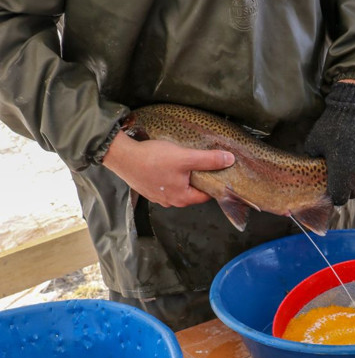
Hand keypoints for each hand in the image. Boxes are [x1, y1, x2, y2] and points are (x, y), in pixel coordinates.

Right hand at [102, 131, 234, 206]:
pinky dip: (168, 174)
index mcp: (182, 198)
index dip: (213, 183)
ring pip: (177, 186)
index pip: (206, 195)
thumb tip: (229, 160)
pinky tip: (166, 163)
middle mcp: (170, 201)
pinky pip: (164, 182)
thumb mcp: (185, 157)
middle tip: (201, 163)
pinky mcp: (147, 188)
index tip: (218, 172)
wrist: (121, 156)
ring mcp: (157, 196)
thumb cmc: (152, 159)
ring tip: (183, 161)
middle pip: (192, 191)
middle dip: (197, 178)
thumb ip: (208, 160)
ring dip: (181, 176)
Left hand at [305, 81, 354, 205]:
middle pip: (353, 192)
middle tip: (341, 172)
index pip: (339, 199)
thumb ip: (313, 160)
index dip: (334, 194)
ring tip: (353, 159)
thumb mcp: (314, 143)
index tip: (332, 187)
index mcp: (342, 177)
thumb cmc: (333, 125)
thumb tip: (313, 167)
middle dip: (346, 186)